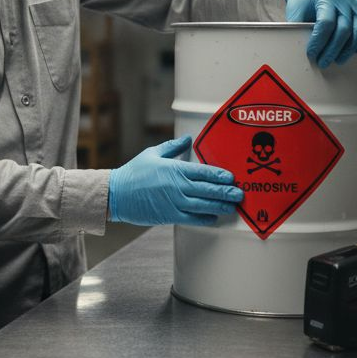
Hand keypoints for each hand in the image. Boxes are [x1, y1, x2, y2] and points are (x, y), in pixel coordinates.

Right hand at [108, 137, 242, 226]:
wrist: (116, 194)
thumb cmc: (134, 172)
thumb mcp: (153, 153)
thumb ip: (173, 146)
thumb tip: (188, 138)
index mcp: (175, 169)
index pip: (204, 171)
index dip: (220, 175)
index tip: (232, 177)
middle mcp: (178, 186)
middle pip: (209, 189)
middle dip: (227, 192)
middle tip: (240, 193)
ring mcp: (175, 202)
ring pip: (204, 205)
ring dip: (220, 206)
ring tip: (232, 206)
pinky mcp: (170, 216)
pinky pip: (192, 219)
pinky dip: (205, 218)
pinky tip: (214, 217)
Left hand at [284, 0, 356, 67]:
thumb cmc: (302, 4)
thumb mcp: (296, 13)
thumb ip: (301, 30)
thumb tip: (307, 53)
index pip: (326, 22)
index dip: (319, 41)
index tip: (312, 54)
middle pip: (344, 28)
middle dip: (333, 50)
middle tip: (323, 63)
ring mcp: (355, 3)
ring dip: (349, 49)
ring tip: (338, 60)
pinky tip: (354, 50)